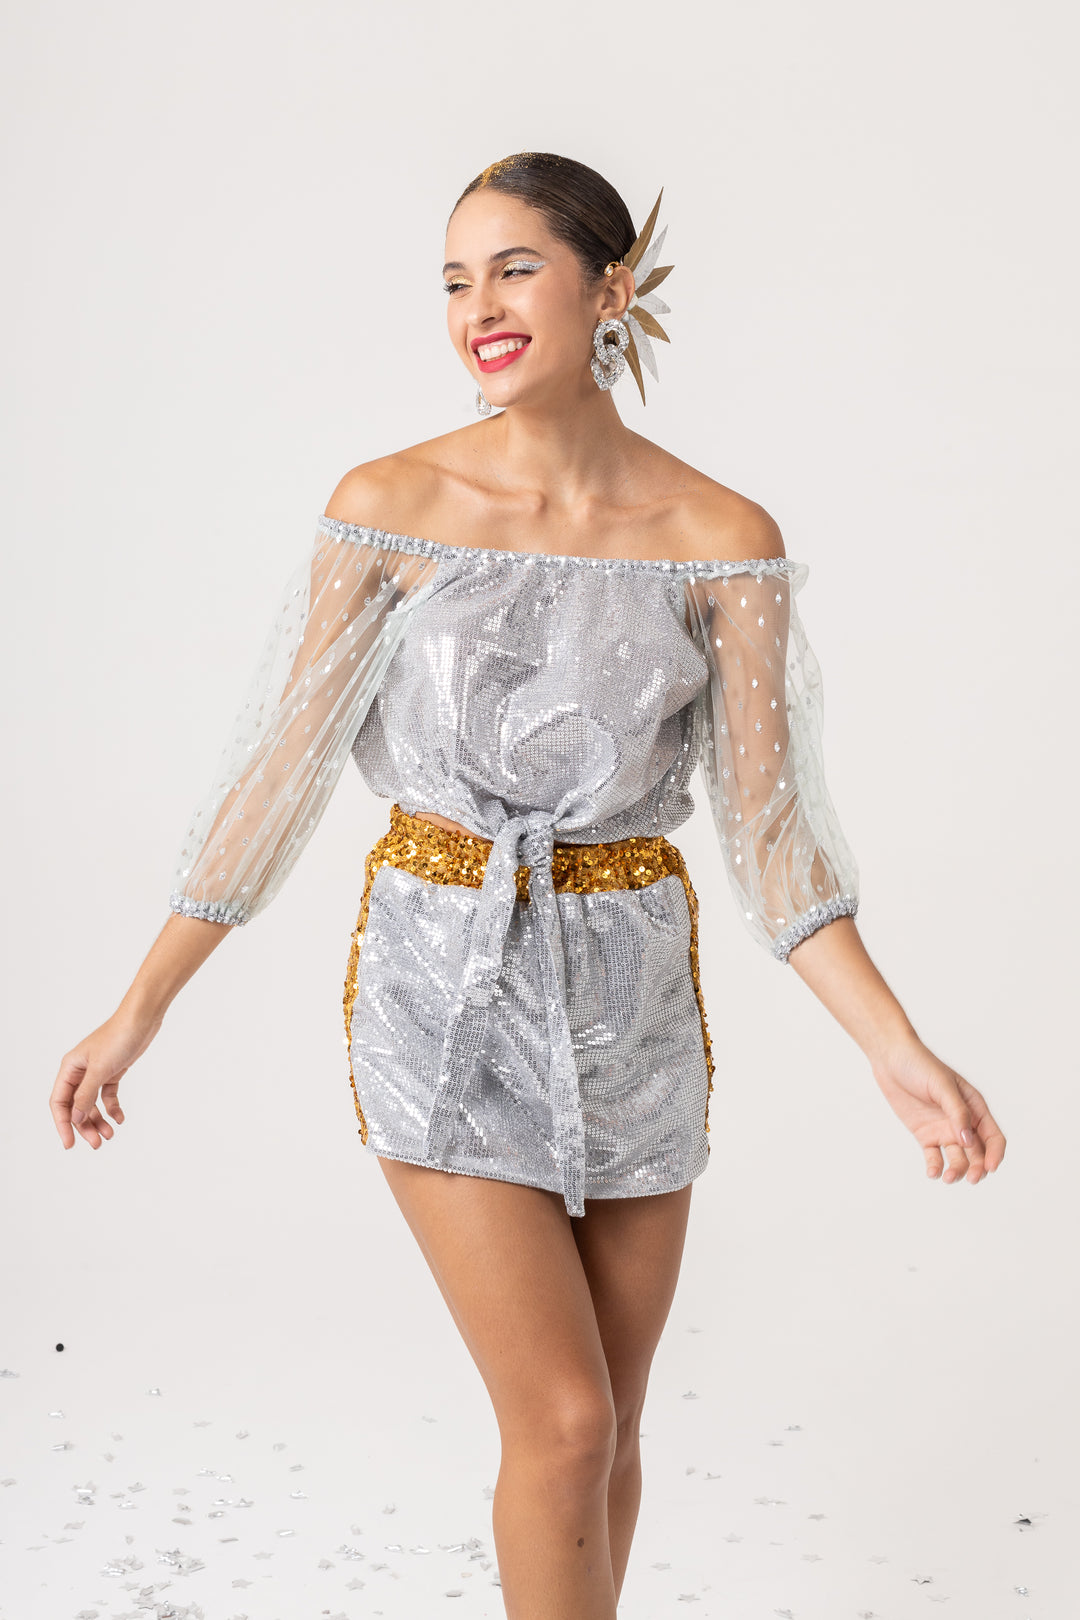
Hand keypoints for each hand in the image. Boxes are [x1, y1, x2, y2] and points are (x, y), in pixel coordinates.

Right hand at [50, 1010, 161, 1149]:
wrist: (142, 1019)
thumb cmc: (118, 1038)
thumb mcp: (100, 1069)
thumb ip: (86, 1095)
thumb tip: (75, 1118)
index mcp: (70, 1068)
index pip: (59, 1102)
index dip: (63, 1124)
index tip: (70, 1144)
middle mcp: (80, 1071)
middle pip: (76, 1106)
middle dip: (84, 1126)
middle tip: (97, 1144)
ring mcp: (97, 1072)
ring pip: (92, 1103)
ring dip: (98, 1120)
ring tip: (109, 1135)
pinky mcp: (113, 1071)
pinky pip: (107, 1095)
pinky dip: (112, 1107)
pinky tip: (119, 1118)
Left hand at [872, 1036, 1005, 1183]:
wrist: (891, 1059)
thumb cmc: (921, 1065)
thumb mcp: (942, 1086)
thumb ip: (957, 1112)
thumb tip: (968, 1141)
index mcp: (974, 1107)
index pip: (993, 1136)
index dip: (995, 1154)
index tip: (990, 1168)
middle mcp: (962, 1122)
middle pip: (978, 1153)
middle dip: (978, 1168)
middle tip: (971, 1178)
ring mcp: (943, 1130)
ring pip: (958, 1158)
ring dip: (957, 1170)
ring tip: (948, 1177)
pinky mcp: (925, 1135)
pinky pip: (933, 1156)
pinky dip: (935, 1167)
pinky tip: (933, 1173)